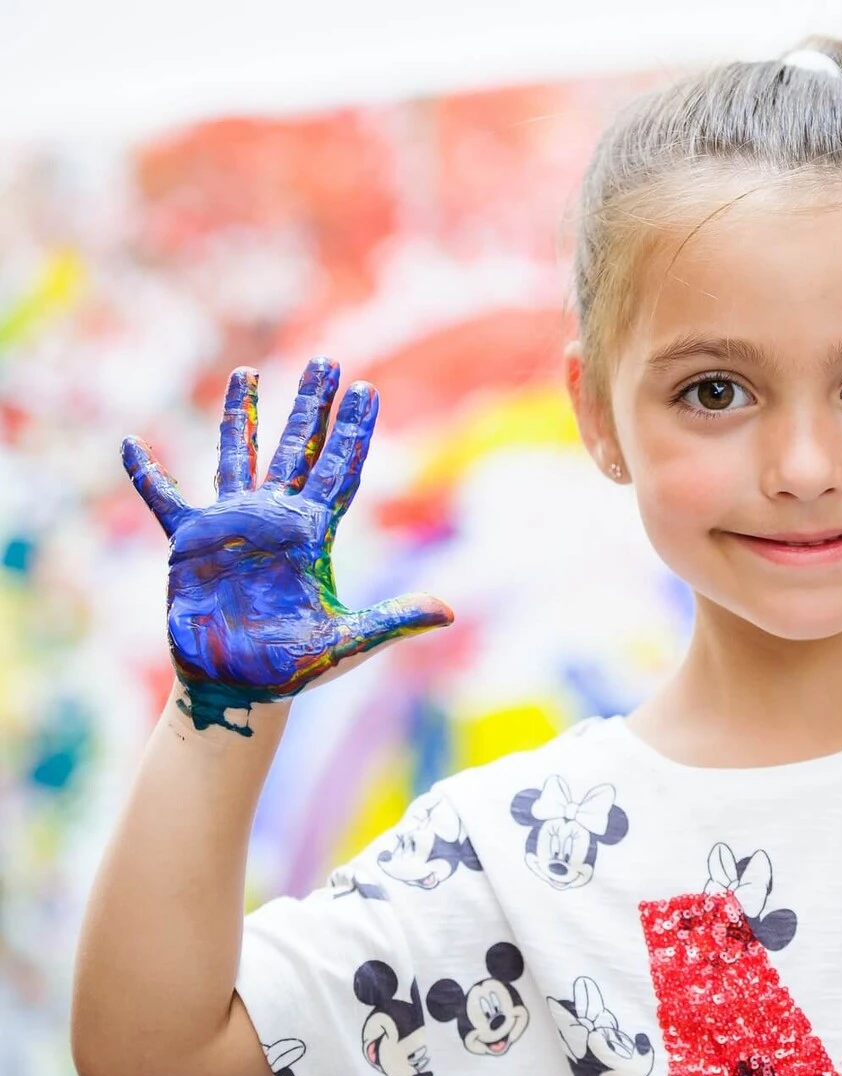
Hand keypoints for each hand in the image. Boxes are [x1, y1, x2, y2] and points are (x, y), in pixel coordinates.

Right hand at [121, 357, 452, 734]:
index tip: (367, 389)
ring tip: (248, 372)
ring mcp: (232, 525)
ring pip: (237, 456)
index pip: (340, 470)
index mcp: (314, 534)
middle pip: (298, 448)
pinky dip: (147, 474)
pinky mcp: (188, 543)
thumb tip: (450, 613)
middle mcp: (275, 519)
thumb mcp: (348, 642)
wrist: (241, 688)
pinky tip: (130, 443)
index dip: (353, 431)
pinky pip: (163, 500)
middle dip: (311, 406)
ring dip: (241, 416)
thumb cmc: (295, 668)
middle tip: (326, 360)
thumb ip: (394, 621)